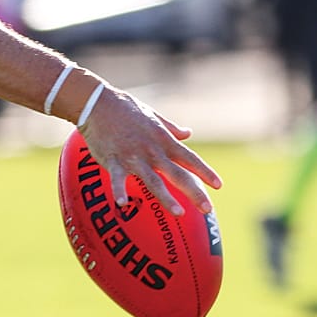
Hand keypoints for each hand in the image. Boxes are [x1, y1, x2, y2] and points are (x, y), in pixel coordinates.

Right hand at [78, 87, 221, 216]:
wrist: (97, 103)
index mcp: (163, 140)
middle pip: (178, 174)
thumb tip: (188, 133)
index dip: (205, 172)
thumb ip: (171, 128)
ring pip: (153, 181)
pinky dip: (119, 191)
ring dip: (166, 198)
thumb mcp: (153, 116)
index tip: (218, 185)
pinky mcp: (113, 160)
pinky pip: (117, 179)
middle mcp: (152, 150)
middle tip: (208, 209)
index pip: (189, 158)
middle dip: (194, 192)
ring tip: (179, 213)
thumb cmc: (126, 108)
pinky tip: (123, 204)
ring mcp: (133, 157)